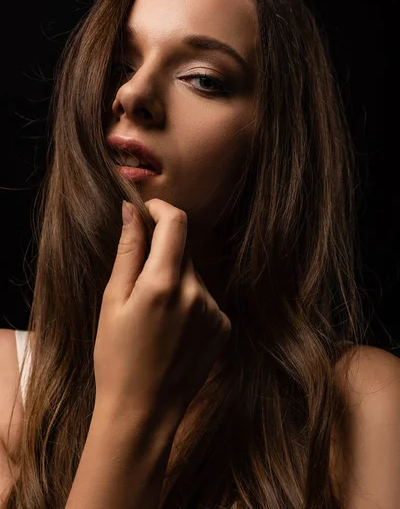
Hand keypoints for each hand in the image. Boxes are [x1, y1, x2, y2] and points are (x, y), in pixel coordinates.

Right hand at [93, 198, 231, 423]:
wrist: (144, 411)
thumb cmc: (117, 357)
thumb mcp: (113, 301)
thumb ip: (128, 252)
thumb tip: (132, 211)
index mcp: (164, 283)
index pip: (176, 222)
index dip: (161, 209)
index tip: (147, 212)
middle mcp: (197, 292)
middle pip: (183, 252)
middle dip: (162, 257)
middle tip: (139, 289)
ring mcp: (214, 311)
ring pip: (193, 276)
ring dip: (176, 282)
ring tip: (155, 319)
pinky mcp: (224, 326)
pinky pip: (205, 299)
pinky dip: (190, 303)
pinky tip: (173, 332)